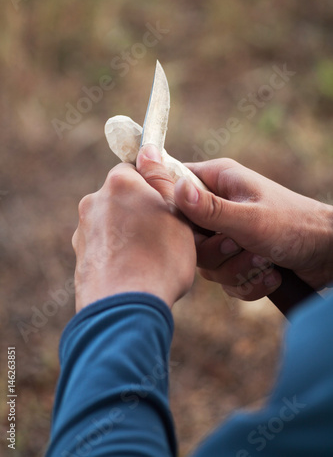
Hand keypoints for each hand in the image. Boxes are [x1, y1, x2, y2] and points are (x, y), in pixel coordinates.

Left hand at [72, 146, 195, 311]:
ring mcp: (83, 231)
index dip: (153, 186)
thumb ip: (161, 178)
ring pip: (113, 223)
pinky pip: (103, 247)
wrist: (124, 310)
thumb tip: (148, 150)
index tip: (166, 205)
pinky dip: (116, 254)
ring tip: (148, 259)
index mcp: (119, 184)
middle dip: (140, 210)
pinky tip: (132, 272)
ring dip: (128, 233)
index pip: (135, 169)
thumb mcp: (176, 213)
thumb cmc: (160, 258)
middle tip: (164, 234)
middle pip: (122, 197)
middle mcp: (94, 202)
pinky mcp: (79, 258)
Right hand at [174, 159, 332, 300]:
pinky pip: (224, 278)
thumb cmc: (296, 226)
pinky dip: (247, 283)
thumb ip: (210, 209)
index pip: (175, 186)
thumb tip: (175, 189)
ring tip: (264, 262)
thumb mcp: (250, 219)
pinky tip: (269, 275)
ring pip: (207, 262)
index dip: (175, 210)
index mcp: (219, 180)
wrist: (329, 254)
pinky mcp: (238, 256)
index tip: (196, 228)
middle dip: (216, 252)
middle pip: (188, 235)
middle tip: (239, 246)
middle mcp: (219, 204)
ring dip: (236, 270)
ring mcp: (228, 232)